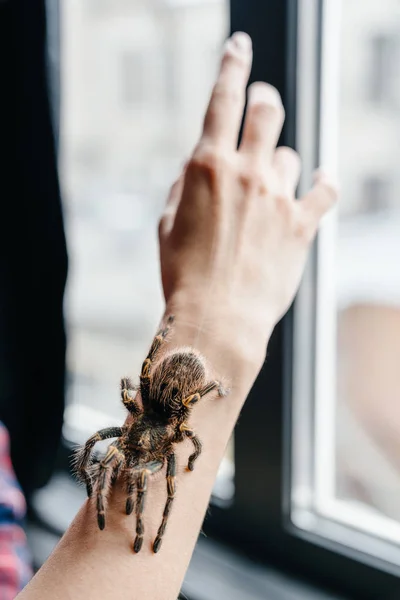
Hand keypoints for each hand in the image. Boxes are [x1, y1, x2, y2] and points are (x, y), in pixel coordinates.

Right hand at [159, 31, 336, 368]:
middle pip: (268, 110)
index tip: (240, 45)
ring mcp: (279, 197)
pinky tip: (322, 178)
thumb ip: (183, 185)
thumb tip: (199, 164)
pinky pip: (326, 190)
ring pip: (290, 156)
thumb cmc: (183, 275)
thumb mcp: (166, 224)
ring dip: (279, 163)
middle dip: (265, 99)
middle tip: (263, 103)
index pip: (223, 98)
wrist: (217, 320)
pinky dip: (324, 181)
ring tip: (268, 189)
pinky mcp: (302, 225)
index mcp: (207, 167)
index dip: (232, 64)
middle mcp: (247, 173)